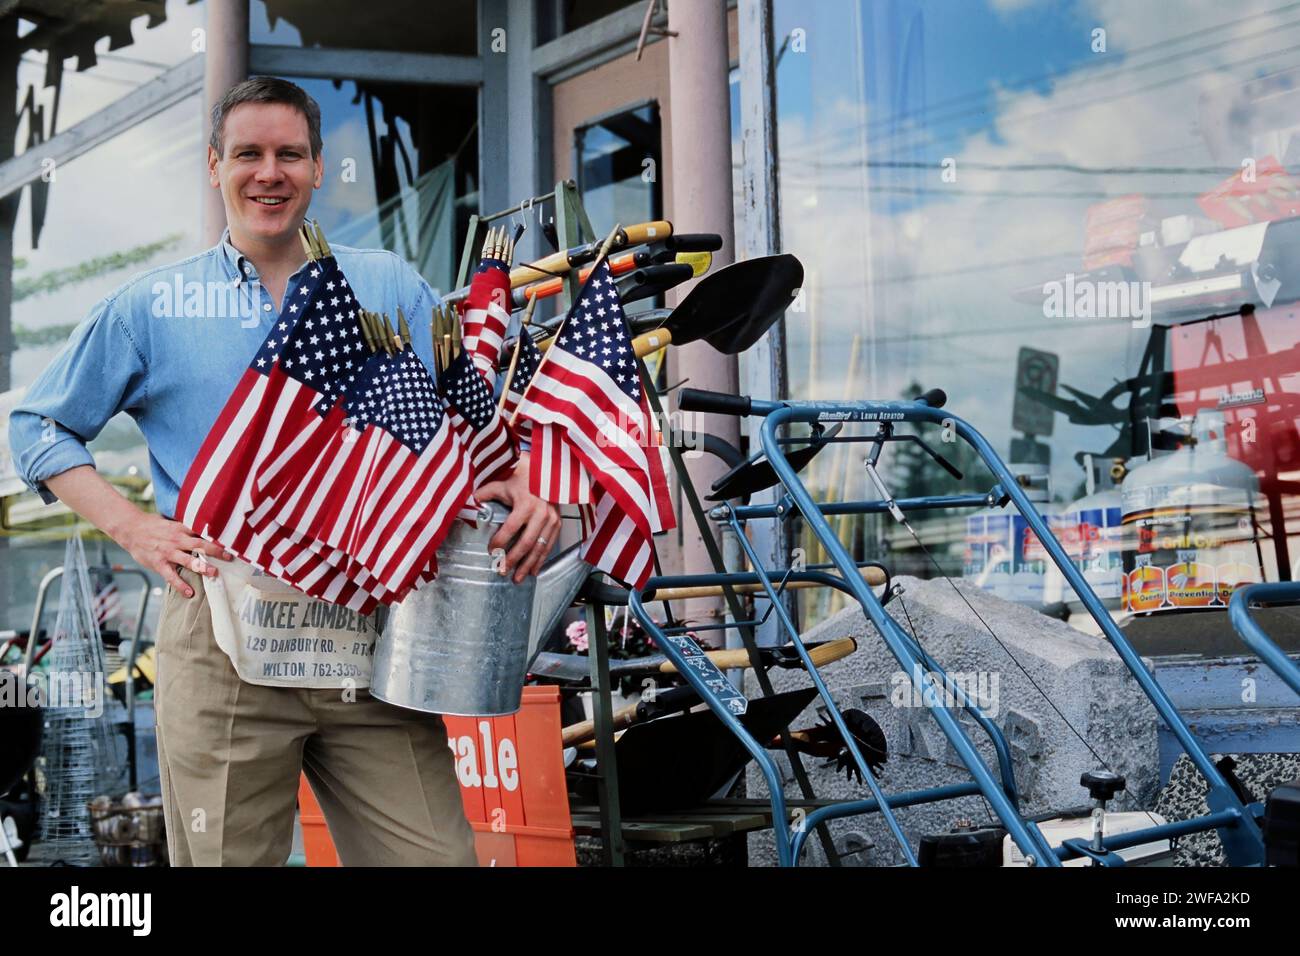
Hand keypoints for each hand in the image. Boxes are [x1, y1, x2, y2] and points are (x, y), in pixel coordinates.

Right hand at [117, 512, 231, 597]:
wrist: (130, 528)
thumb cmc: (154, 526)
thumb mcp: (172, 523)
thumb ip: (188, 529)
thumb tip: (207, 531)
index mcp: (182, 528)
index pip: (203, 531)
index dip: (217, 536)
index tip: (232, 540)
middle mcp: (177, 539)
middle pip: (200, 544)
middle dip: (215, 551)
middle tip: (230, 557)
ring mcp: (168, 552)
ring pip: (188, 560)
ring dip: (201, 566)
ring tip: (214, 573)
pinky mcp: (159, 563)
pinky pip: (171, 576)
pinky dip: (180, 585)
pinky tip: (189, 593)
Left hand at [476, 453, 560, 583]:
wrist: (546, 471)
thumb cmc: (522, 477)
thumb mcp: (502, 484)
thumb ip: (485, 494)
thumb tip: (468, 503)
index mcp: (525, 504)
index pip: (510, 529)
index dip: (499, 542)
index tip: (490, 550)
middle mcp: (541, 513)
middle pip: (526, 543)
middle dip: (513, 560)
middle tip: (502, 571)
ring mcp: (551, 519)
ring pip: (539, 548)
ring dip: (528, 565)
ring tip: (517, 578)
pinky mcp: (558, 523)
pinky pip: (549, 545)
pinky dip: (541, 559)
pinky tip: (534, 570)